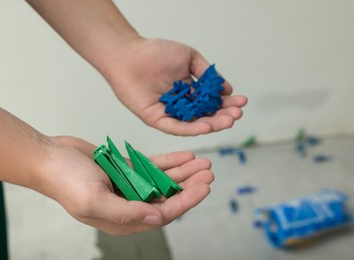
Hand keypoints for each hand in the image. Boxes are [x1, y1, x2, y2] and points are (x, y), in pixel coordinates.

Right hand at [37, 136, 213, 235]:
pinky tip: (185, 155)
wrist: (49, 158)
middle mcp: (129, 205)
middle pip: (168, 197)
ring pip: (163, 181)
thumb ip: (126, 212)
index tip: (204, 187)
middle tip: (208, 172)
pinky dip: (169, 161)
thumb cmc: (66, 181)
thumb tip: (158, 216)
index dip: (186, 201)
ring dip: (183, 172)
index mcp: (123, 219)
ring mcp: (128, 186)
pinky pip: (152, 166)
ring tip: (203, 162)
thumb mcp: (94, 200)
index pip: (163, 213)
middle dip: (190, 185)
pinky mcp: (126, 170)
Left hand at [100, 37, 247, 135]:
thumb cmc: (156, 53)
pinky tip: (207, 126)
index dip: (227, 102)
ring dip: (212, 124)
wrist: (130, 55)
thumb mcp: (188, 57)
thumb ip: (206, 73)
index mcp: (189, 91)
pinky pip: (176, 127)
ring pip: (193, 124)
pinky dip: (191, 128)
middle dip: (223, 116)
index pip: (212, 101)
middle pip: (206, 115)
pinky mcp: (157, 120)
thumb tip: (226, 88)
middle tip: (237, 115)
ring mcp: (170, 114)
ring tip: (228, 121)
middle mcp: (181, 105)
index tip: (242, 101)